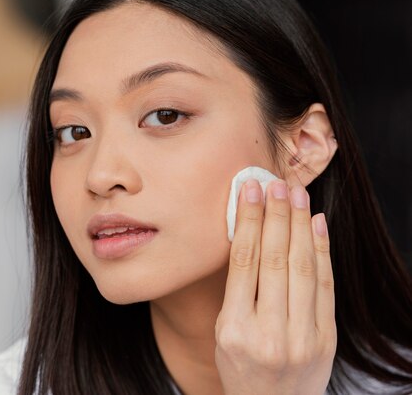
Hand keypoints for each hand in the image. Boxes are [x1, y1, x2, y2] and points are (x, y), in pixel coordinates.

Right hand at [215, 179, 335, 394]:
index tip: (249, 191)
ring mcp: (302, 337)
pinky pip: (325, 286)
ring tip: (295, 194)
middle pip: (274, 260)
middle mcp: (269, 332)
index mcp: (235, 329)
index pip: (243, 263)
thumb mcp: (225, 332)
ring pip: (302, 268)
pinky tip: (316, 224)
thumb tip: (250, 236)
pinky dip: (322, 251)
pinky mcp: (326, 338)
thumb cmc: (241, 367)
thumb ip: (238, 290)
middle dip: (275, 216)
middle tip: (275, 183)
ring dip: (298, 225)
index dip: (247, 221)